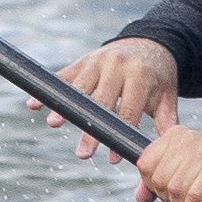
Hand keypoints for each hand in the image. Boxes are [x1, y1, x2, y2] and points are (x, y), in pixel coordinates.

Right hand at [54, 37, 181, 161]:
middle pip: (101, 103)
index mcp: (140, 77)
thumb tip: (167, 151)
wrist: (150, 42)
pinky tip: (33, 103)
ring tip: (54, 124)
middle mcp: (117, 66)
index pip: (128, 111)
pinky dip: (49, 90)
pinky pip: (63, 75)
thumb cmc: (158, 77)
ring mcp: (98, 60)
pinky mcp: (85, 60)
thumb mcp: (167, 95)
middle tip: (82, 154)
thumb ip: (166, 121)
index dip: (119, 135)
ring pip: (79, 87)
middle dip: (91, 130)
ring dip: (66, 107)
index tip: (112, 159)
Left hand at [132, 122, 201, 201]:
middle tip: (187, 200)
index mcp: (175, 135)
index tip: (171, 190)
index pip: (145, 164)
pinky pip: (193, 197)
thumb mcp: (182, 176)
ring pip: (175, 190)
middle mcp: (189, 137)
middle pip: (158, 180)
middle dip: (170, 198)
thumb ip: (157, 184)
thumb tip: (139, 197)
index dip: (153, 186)